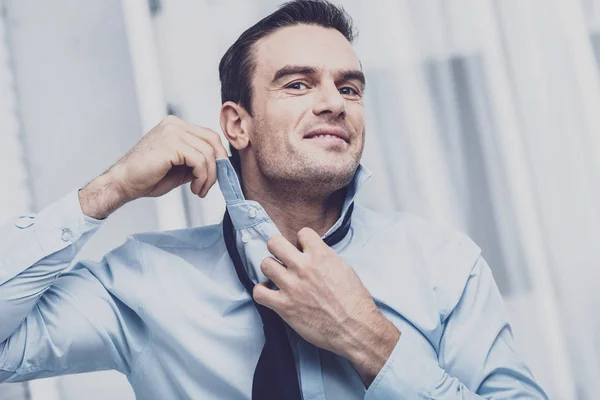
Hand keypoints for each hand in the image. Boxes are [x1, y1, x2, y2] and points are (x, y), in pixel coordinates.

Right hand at [79, 115, 227, 218]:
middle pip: (213, 141)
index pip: (209, 136)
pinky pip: (199, 161)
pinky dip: (202, 177)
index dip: (219, 156)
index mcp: (176, 126)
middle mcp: (175, 125)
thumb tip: (220, 166)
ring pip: (208, 153)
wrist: (123, 183)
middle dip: (218, 166)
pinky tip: (194, 188)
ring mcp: (173, 131)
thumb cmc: (148, 177)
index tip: (217, 176)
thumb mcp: (180, 167)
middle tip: (211, 185)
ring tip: (199, 190)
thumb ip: (197, 161)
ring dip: (209, 177)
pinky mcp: (171, 143)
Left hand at [253, 227, 399, 384]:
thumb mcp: (344, 268)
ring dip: (271, 270)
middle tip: (283, 258)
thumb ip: (325, 257)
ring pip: (265, 264)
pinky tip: (270, 293)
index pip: (302, 233)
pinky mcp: (284, 306)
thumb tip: (313, 254)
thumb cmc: (354, 301)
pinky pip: (259, 292)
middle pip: (275, 243)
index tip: (303, 249)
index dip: (302, 241)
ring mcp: (291, 286)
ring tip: (278, 277)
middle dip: (278, 248)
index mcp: (321, 255)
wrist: (355, 327)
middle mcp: (303, 267)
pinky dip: (262, 291)